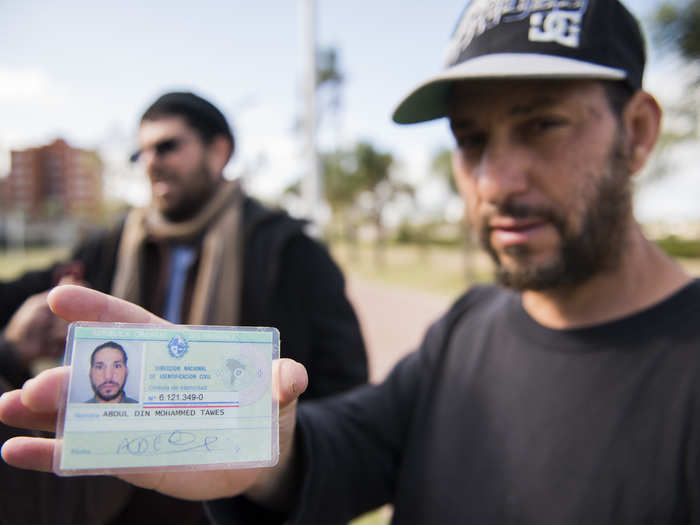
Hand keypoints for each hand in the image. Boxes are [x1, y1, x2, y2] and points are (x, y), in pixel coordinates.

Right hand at [0, 285, 307, 502]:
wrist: (257, 456)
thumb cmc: (264, 410)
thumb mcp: (277, 393)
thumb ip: (283, 381)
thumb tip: (293, 377)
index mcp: (175, 355)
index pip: (133, 324)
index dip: (99, 309)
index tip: (61, 297)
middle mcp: (145, 384)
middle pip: (100, 373)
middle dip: (69, 376)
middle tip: (42, 387)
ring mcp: (132, 420)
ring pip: (80, 411)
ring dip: (44, 411)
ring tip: (10, 408)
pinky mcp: (128, 455)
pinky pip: (82, 453)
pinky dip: (49, 453)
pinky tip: (14, 450)